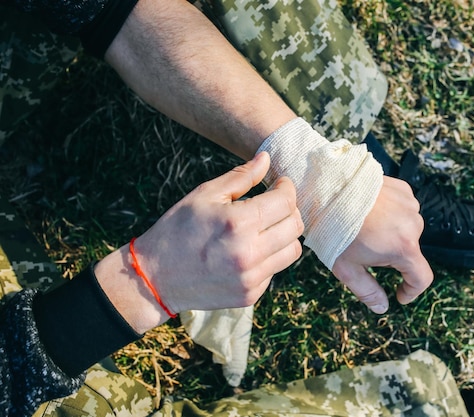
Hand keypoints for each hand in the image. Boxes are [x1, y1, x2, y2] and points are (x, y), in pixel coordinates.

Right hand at [95, 152, 303, 331]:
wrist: (155, 278)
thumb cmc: (177, 229)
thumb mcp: (204, 195)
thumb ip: (240, 177)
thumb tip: (267, 158)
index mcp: (238, 223)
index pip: (285, 202)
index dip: (286, 188)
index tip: (280, 183)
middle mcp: (249, 253)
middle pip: (295, 226)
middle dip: (289, 209)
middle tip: (275, 203)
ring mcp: (251, 278)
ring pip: (292, 250)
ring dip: (284, 234)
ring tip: (265, 227)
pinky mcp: (250, 294)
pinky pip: (275, 270)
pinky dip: (269, 256)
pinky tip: (249, 249)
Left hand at [332, 176, 433, 313]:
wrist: (325, 190)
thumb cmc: (333, 230)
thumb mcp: (347, 268)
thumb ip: (368, 291)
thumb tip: (382, 308)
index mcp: (403, 248)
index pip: (422, 277)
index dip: (412, 290)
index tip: (400, 294)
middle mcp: (413, 224)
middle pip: (410, 250)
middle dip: (391, 255)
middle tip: (363, 248)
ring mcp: (410, 204)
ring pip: (407, 228)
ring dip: (392, 232)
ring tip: (365, 226)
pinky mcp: (403, 189)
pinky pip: (403, 208)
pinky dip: (392, 213)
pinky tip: (371, 211)